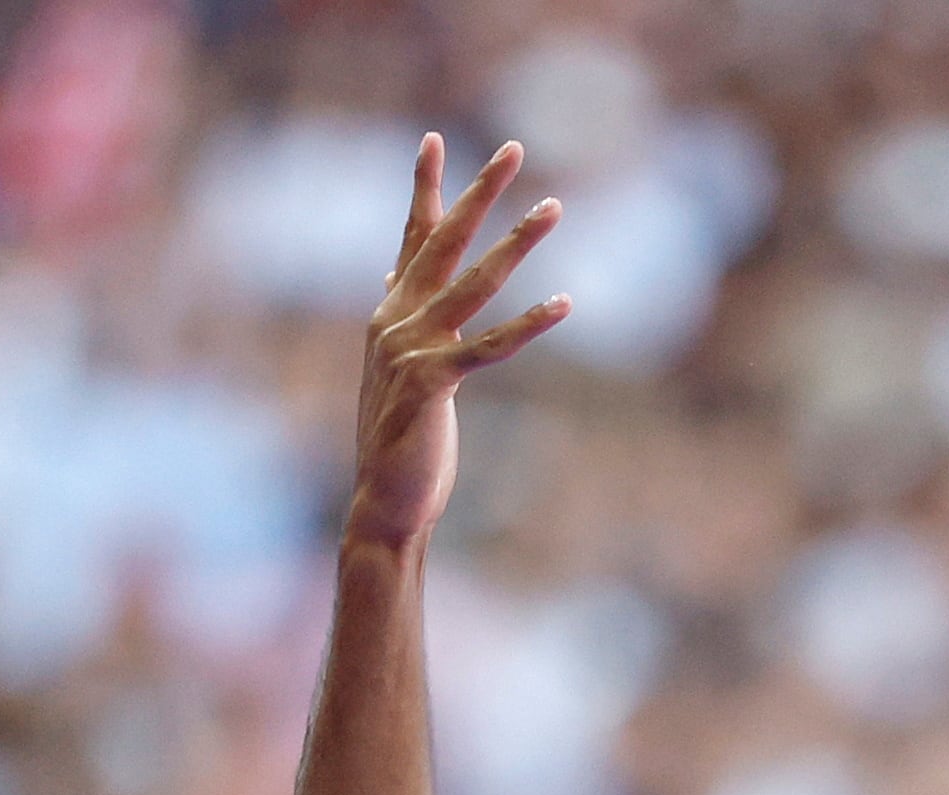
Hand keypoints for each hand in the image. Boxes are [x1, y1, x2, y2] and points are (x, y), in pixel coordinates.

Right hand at [349, 136, 569, 551]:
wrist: (383, 500)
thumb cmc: (401, 439)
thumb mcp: (398, 367)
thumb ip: (400, 317)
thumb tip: (392, 275)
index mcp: (390, 312)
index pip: (412, 237)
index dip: (426, 188)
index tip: (435, 140)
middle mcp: (395, 319)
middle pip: (445, 240)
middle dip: (480, 191)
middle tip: (514, 148)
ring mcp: (411, 348)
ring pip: (476, 282)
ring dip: (518, 242)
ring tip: (554, 207)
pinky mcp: (432, 383)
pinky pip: (490, 346)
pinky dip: (530, 325)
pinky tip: (565, 303)